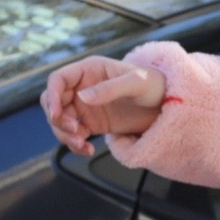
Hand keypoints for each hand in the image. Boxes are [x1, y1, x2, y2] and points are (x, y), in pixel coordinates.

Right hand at [40, 56, 166, 155]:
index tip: (57, 114)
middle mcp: (82, 87)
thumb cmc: (154, 86)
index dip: (52, 96)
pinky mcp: (92, 124)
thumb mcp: (136, 83)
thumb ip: (109, 89)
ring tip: (82, 145)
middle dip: (58, 119)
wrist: (166, 106)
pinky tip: (87, 150)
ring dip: (65, 135)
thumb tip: (82, 97)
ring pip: (61, 121)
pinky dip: (76, 145)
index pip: (58, 80)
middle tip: (75, 132)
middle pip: (54, 103)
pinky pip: (74, 135)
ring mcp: (85, 106)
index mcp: (89, 70)